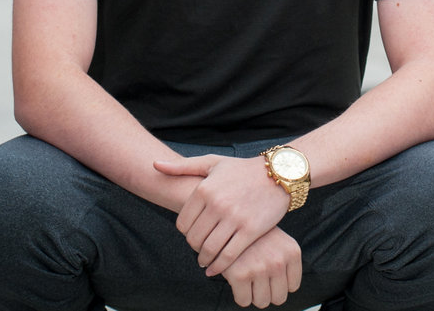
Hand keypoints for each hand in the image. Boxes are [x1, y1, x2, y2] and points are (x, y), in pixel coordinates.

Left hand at [153, 154, 289, 275]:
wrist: (278, 174)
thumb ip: (182, 167)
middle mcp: (217, 204)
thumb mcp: (212, 163)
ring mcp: (234, 218)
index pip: (182, 223)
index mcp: (204, 189)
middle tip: (199, 249)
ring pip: (209, 249)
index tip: (192, 234)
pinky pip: (228, 255)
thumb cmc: (242, 170)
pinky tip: (215, 269)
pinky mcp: (250, 230)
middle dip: (194, 247)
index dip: (185, 232)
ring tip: (206, 260)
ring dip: (204, 259)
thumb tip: (154, 165)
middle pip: (194, 238)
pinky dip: (218, 266)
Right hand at [220, 226, 302, 307]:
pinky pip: (244, 301)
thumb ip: (285, 263)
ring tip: (248, 278)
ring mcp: (260, 268)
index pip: (292, 287)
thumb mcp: (278, 242)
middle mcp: (278, 261)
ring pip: (262, 302)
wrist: (229, 223)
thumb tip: (281, 294)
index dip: (279, 284)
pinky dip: (240, 295)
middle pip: (279, 298)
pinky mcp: (240, 275)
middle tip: (257, 279)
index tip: (270, 276)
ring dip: (253, 294)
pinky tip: (237, 280)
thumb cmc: (255, 237)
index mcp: (292, 252)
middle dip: (267, 292)